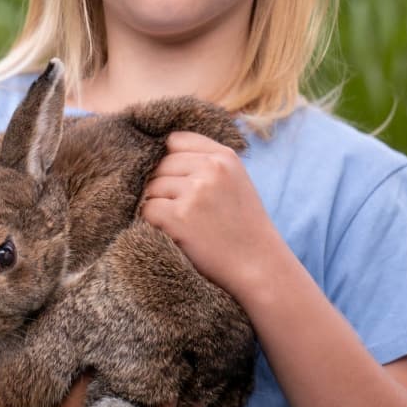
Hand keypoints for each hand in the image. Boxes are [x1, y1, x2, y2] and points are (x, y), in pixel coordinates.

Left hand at [140, 130, 276, 300]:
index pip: (175, 140)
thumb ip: (205, 162)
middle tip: (182, 211)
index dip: (169, 160)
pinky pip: (147, 209)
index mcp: (225, 157)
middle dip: (163, 187)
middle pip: (160, 165)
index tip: (175, 180)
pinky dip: (153, 223)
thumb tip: (158, 152)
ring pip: (151, 187)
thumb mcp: (235, 182)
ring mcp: (195, 192)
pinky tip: (174, 233)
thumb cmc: (243, 227)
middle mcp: (211, 169)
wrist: (259, 266)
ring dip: (158, 206)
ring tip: (182, 224)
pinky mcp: (179, 216)